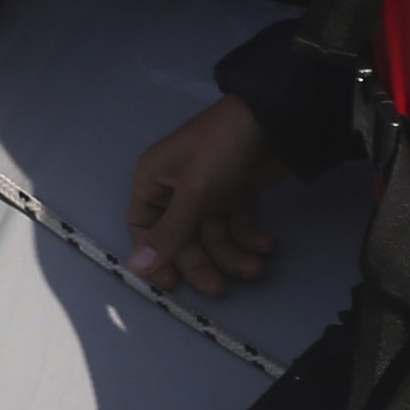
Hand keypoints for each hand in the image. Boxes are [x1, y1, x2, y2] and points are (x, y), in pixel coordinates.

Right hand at [121, 94, 281, 293]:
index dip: (157, 256)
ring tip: (257, 266)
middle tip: (221, 288)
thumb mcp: (193, 192)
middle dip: (204, 263)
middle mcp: (177, 190)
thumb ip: (169, 233)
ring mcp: (209, 194)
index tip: (173, 284)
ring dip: (234, 255)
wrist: (273, 121)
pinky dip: (251, 239)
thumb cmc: (220, 149)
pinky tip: (267, 243)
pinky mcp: (238, 195)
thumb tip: (136, 269)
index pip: (144, 228)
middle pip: (183, 239)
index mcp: (154, 181)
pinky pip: (238, 227)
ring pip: (214, 237)